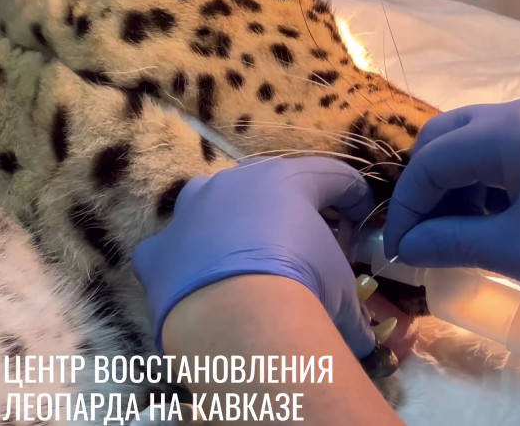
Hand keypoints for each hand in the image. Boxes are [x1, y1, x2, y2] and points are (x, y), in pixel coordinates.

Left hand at [133, 157, 377, 356]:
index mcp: (287, 181)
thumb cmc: (302, 286)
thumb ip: (351, 309)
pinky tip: (197, 289)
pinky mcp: (157, 250)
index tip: (363, 221)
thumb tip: (363, 342)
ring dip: (229, 229)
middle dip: (287, 212)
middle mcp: (233, 184)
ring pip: (211, 209)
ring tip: (245, 264)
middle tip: (303, 245)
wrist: (235, 315)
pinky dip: (184, 266)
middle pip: (267, 187)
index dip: (354, 197)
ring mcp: (188, 213)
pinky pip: (171, 251)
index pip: (332, 177)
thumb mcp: (341, 294)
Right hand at [384, 92, 519, 328]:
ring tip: (461, 232)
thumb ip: (452, 244)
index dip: (408, 207)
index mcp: (512, 130)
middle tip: (424, 236)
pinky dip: (487, 177)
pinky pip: (506, 144)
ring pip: (474, 138)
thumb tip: (406, 248)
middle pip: (446, 138)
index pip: (432, 161)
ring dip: (456, 182)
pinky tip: (496, 214)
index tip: (400, 250)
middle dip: (426, 188)